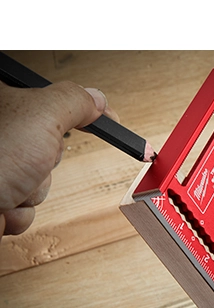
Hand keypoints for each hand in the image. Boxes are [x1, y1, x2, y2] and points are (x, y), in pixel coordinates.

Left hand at [0, 80, 116, 237]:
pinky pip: (27, 203)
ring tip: (9, 186)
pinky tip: (2, 203)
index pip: (54, 99)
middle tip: (30, 158)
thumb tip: (96, 98)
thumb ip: (74, 101)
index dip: (86, 111)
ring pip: (41, 178)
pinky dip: (21, 209)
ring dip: (34, 189)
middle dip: (47, 161)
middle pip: (51, 145)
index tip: (109, 120)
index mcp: (3, 103)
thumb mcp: (41, 116)